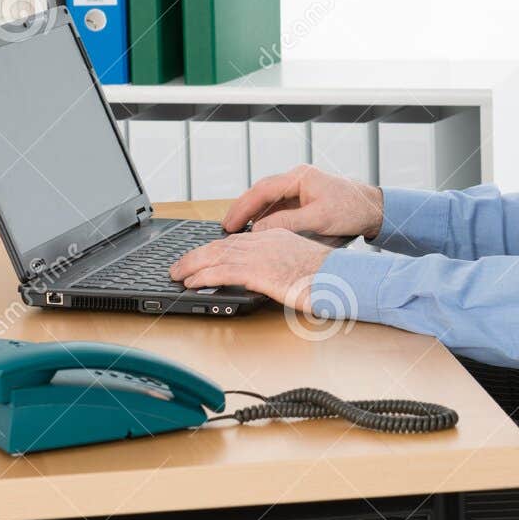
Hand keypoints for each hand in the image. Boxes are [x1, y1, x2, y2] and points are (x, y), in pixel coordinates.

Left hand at [169, 228, 331, 309]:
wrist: (342, 278)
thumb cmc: (330, 277)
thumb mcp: (302, 266)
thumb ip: (282, 267)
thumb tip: (268, 279)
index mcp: (276, 237)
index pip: (237, 240)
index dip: (214, 249)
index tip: (200, 257)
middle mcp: (265, 241)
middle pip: (221, 245)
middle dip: (196, 255)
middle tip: (179, 265)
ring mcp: (261, 255)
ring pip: (216, 256)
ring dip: (191, 265)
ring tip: (176, 274)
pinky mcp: (259, 270)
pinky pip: (222, 271)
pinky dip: (202, 276)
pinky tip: (190, 282)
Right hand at [222, 164, 383, 240]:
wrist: (374, 210)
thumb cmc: (351, 210)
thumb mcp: (319, 219)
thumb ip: (287, 223)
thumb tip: (258, 230)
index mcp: (300, 177)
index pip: (262, 190)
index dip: (243, 207)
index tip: (229, 223)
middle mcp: (297, 179)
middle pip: (261, 193)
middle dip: (243, 210)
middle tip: (226, 228)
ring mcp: (299, 189)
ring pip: (268, 201)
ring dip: (253, 215)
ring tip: (237, 233)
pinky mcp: (303, 200)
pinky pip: (278, 208)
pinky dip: (266, 219)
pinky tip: (258, 232)